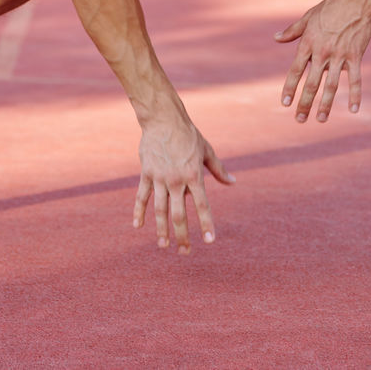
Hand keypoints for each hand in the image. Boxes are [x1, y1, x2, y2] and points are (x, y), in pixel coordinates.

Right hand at [133, 117, 234, 253]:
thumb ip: (218, 170)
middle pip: (179, 214)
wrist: (163, 119)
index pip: (202, 205)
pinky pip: (141, 196)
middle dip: (182, 235)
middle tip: (185, 252)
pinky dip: (139, 212)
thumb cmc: (188, 135)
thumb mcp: (207, 151)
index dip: (206, 224)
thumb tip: (232, 183)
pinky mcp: (146, 173)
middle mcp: (177, 180)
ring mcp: (160, 178)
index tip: (209, 241)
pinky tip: (138, 226)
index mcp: (194, 175)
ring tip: (163, 246)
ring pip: (160, 209)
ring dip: (162, 229)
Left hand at [275, 0, 370, 122]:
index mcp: (308, 44)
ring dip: (325, 104)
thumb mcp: (307, 18)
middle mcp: (321, 52)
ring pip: (331, 86)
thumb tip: (275, 38)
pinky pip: (355, 79)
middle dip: (304, 103)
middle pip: (311, 83)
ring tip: (320, 119)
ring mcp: (339, 56)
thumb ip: (292, 31)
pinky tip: (354, 110)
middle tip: (299, 119)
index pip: (295, 70)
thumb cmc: (329, 8)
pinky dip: (355, 95)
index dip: (290, 88)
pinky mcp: (355, 56)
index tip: (285, 103)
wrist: (355, 0)